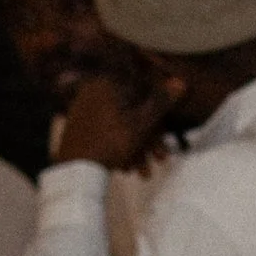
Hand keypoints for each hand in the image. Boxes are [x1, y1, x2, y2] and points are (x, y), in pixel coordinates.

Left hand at [56, 66, 176, 172]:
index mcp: (109, 83)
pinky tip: (125, 167)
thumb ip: (161, 102)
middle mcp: (93, 90)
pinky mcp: (77, 122)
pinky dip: (118, 146)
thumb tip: (181, 82)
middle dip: (148, 140)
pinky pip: (104, 129)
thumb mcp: (142, 123)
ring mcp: (83, 107)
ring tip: (142, 173)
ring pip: (120, 124)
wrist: (74, 168)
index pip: (143, 93)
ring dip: (135, 148)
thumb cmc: (111, 143)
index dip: (159, 118)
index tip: (165, 140)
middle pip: (132, 112)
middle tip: (159, 161)